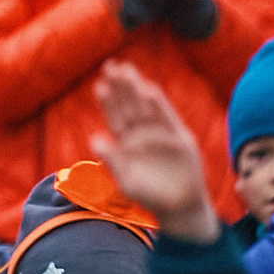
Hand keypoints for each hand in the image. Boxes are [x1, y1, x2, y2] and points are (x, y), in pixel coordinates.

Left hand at [90, 60, 215, 241]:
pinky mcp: (180, 139)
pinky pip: (167, 119)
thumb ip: (111, 161)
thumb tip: (93, 139)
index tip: (99, 84)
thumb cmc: (148, 197)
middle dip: (121, 86)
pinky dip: (159, 105)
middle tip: (111, 65)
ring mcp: (162, 134)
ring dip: (138, 89)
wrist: (179, 208)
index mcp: (126, 142)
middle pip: (129, 105)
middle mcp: (143, 134)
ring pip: (147, 107)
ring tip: (128, 70)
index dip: (107, 100)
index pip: (114, 116)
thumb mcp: (126, 181)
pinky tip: (150, 90)